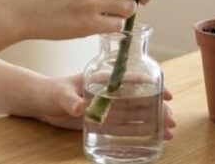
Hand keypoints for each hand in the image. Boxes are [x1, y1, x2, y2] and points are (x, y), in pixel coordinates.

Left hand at [35, 74, 176, 140]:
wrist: (43, 103)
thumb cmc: (51, 92)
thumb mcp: (60, 95)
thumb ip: (69, 100)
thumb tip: (78, 108)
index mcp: (103, 79)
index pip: (131, 79)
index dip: (150, 85)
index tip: (166, 93)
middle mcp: (110, 92)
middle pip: (138, 98)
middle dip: (157, 107)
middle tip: (172, 120)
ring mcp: (108, 107)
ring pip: (136, 114)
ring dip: (153, 121)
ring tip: (169, 131)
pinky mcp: (104, 120)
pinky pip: (125, 126)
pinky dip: (140, 131)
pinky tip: (154, 136)